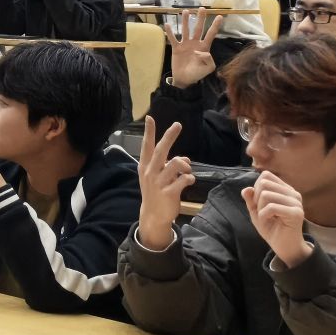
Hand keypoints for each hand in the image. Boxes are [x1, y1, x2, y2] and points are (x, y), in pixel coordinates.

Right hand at [136, 117, 193, 249]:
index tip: (149, 118)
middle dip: (169, 136)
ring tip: (187, 171)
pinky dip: (189, 178)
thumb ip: (169, 165)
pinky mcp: (168, 192)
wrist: (153, 215)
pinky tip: (189, 181)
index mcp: (146, 166)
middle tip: (178, 124)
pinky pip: (183, 179)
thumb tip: (185, 159)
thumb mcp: (157, 177)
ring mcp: (158, 182)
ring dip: (185, 165)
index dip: (149, 132)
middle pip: (161, 150)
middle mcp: (150, 172)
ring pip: (175, 163)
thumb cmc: (156, 192)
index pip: (147, 146)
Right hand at [166, 10, 222, 88]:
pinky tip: (167, 24)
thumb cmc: (197, 74)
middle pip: (198, 28)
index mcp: (204, 47)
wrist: (185, 79)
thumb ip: (209, 59)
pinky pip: (173, 39)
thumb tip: (200, 51)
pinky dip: (170, 32)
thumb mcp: (208, 68)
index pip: (210, 34)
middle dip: (200, 19)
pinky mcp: (176, 48)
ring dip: (185, 21)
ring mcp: (185, 44)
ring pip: (186, 30)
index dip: (215, 26)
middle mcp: (195, 43)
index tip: (220, 16)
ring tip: (186, 11)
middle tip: (202, 8)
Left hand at [243, 171, 310, 266]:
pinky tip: (268, 222)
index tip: (259, 203)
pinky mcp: (296, 213)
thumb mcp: (256, 211)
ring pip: (266, 195)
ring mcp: (296, 202)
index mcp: (285, 189)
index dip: (256, 188)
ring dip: (260, 209)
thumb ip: (251, 199)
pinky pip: (271, 207)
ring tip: (267, 218)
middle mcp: (293, 193)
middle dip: (256, 199)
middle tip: (262, 213)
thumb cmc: (271, 227)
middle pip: (264, 183)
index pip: (265, 176)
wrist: (283, 246)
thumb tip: (246, 189)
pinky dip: (263, 216)